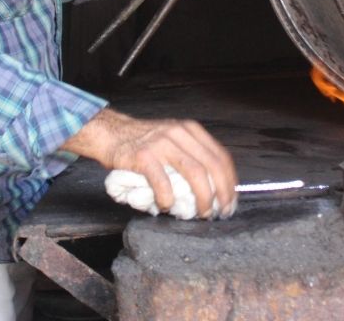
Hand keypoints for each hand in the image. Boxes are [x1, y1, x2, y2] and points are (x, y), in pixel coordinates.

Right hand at [63, 108, 237, 217]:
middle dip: (220, 194)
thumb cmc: (145, 141)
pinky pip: (163, 182)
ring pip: (194, 174)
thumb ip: (191, 154)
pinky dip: (168, 198)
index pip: (220, 156)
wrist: (112, 133)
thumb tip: (212, 187)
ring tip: (200, 213)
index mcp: (191, 130)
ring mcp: (162, 144)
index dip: (229, 181)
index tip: (230, 200)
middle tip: (219, 212)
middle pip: (211, 167)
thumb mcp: (174, 138)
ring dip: (202, 198)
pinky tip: (167, 207)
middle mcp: (180, 134)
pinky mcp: (144, 157)